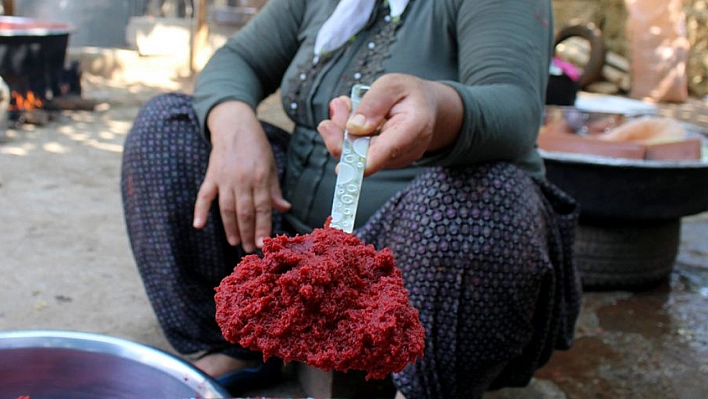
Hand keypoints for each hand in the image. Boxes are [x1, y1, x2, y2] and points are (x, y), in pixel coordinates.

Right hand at [193, 101, 290, 252]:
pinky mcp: (211, 175)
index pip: (263, 208)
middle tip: (250, 250)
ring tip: (235, 243)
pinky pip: (204, 195)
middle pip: (245, 212)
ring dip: (230, 228)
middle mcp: (243, 179)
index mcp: (260, 177)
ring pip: (227, 208)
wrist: (234, 125)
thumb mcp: (270, 166)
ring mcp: (225, 178)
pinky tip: (199, 225)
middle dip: (248, 233)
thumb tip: (284, 208)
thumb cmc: (256, 146)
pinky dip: (200, 210)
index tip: (264, 244)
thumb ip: (274, 189)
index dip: (263, 227)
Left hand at [317, 73, 462, 175]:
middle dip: (341, 133)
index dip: (363, 160)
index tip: (340, 168)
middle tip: (339, 105)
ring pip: (357, 155)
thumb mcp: (391, 85)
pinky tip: (353, 117)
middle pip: (365, 156)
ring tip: (347, 105)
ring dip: (342, 131)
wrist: (426, 107)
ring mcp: (394, 160)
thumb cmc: (410, 94)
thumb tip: (353, 128)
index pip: (388, 149)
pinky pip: (358, 154)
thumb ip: (373, 103)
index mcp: (415, 127)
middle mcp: (406, 150)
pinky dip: (349, 136)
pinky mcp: (382, 161)